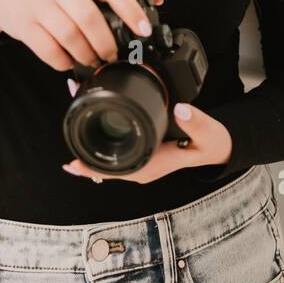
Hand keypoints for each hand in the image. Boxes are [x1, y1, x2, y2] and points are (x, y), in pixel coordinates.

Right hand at [0, 0, 163, 70]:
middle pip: (89, 18)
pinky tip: (68, 62)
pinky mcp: (24, 25)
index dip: (130, 10)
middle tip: (112, 56)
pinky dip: (62, 61)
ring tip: (92, 61)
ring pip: (69, 36)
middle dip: (106, 43)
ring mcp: (40, 5)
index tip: (143, 31)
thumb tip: (156, 1)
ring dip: (85, 55)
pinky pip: (48, 49)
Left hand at [62, 101, 233, 183]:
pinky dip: (100, 137)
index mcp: (153, 166)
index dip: (94, 168)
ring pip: (107, 157)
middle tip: (67, 123)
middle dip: (83, 149)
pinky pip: (115, 150)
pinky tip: (89, 122)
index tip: (73, 163)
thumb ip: (196, 122)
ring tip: (75, 111)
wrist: (216, 147)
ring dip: (89, 140)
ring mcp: (140, 160)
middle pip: (105, 164)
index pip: (117, 172)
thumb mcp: (208, 133)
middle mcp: (142, 166)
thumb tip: (181, 109)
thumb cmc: (210, 143)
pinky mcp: (141, 151)